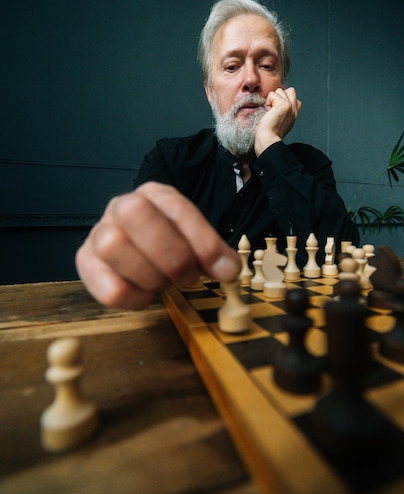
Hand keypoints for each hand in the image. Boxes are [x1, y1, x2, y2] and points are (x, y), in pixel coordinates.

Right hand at [75, 182, 240, 309]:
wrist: (137, 250)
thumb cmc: (170, 245)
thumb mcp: (195, 241)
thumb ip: (213, 252)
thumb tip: (228, 270)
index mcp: (155, 194)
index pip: (176, 207)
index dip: (202, 241)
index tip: (224, 270)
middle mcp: (121, 206)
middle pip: (135, 213)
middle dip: (170, 255)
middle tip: (188, 277)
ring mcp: (99, 233)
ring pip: (113, 245)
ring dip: (150, 276)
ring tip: (165, 285)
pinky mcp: (86, 263)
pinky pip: (106, 285)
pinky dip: (134, 298)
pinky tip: (147, 296)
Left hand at [254, 87, 301, 155]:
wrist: (268, 141)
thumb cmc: (268, 135)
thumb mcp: (279, 122)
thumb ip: (281, 112)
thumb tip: (273, 104)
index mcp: (294, 115)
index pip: (294, 99)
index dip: (283, 100)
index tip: (276, 112)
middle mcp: (294, 110)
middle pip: (291, 91)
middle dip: (280, 95)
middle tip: (273, 109)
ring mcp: (290, 107)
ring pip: (280, 90)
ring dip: (272, 99)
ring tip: (269, 111)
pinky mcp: (284, 105)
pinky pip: (272, 94)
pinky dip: (267, 102)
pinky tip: (267, 112)